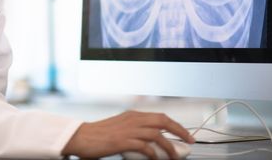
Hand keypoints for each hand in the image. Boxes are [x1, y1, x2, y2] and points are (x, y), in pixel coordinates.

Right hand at [61, 111, 194, 159]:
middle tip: (189, 142)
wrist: (82, 137)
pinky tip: (155, 159)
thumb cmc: (99, 135)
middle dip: (179, 131)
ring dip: (169, 146)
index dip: (176, 125)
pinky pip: (144, 147)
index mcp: (133, 115)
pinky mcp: (122, 141)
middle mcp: (133, 119)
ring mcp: (128, 130)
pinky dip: (153, 153)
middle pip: (163, 121)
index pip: (161, 116)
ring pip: (157, 135)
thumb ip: (136, 131)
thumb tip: (153, 143)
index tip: (185, 134)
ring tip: (175, 156)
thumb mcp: (121, 128)